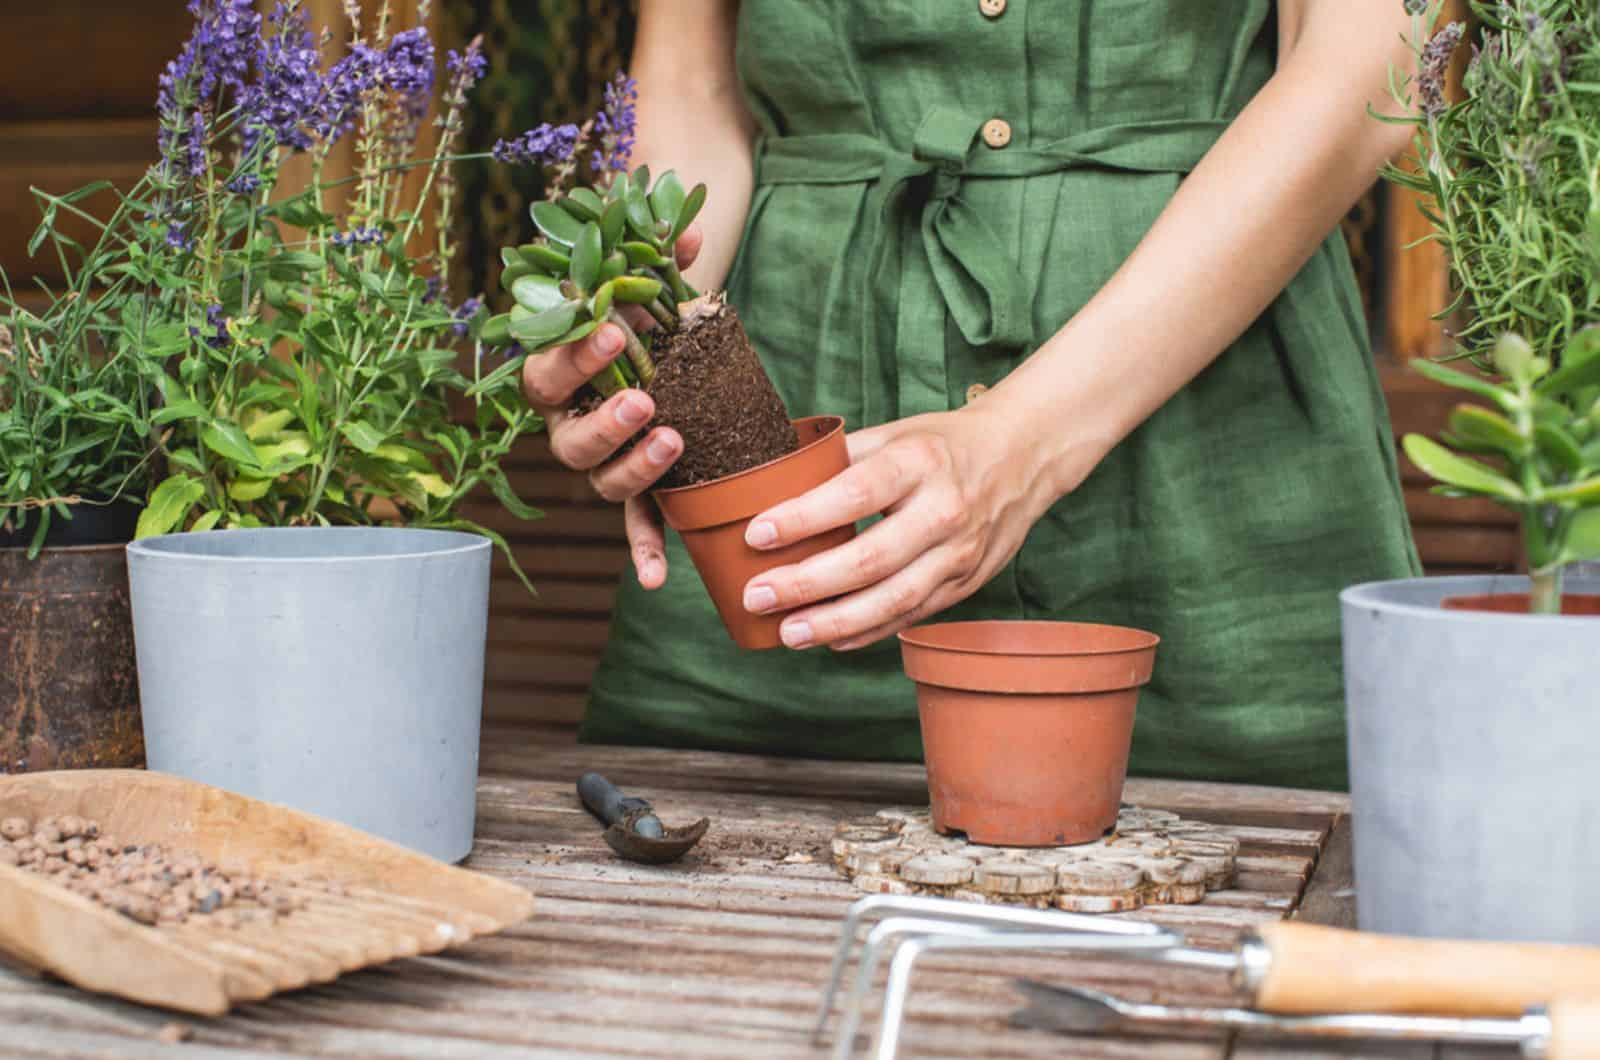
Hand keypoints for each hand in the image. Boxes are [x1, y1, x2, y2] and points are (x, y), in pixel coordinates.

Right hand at [520, 226, 702, 589]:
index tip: (611, 329)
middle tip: (644, 399)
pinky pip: (636, 525)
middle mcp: (571, 421)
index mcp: (559, 370)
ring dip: (633, 468)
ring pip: (600, 480)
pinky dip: (645, 551)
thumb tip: (690, 230)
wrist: (669, 335)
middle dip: (604, 420)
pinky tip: (660, 580)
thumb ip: (662, 251)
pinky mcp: (641, 486)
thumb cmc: (646, 304)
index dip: (573, 355)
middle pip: (567, 439)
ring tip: (674, 443)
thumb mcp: (651, 274)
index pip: (546, 370)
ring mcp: (604, 460)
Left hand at [738, 398, 1093, 650]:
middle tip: (756, 597)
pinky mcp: (966, 583)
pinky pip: (912, 615)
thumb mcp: (895, 433)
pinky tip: (830, 639)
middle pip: (869, 559)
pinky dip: (868, 632)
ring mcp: (959, 553)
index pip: (854, 494)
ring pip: (892, 600)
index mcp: (919, 463)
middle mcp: (944, 510)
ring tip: (787, 633)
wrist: (1024, 457)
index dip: (804, 517)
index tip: (757, 534)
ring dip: (834, 622)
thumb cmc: (943, 445)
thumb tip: (772, 484)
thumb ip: (839, 459)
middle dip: (806, 584)